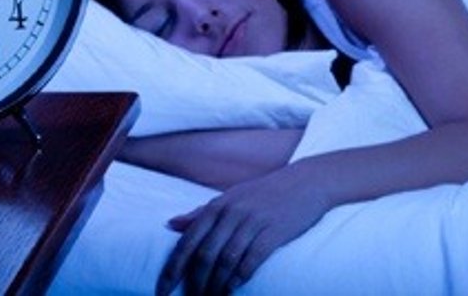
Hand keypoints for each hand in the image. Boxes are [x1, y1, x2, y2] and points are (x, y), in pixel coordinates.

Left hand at [157, 161, 329, 294]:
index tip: (162, 290)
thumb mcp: (230, 197)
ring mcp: (252, 222)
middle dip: (194, 284)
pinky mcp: (274, 232)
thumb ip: (201, 213)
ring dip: (215, 286)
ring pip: (225, 261)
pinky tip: (231, 290)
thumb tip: (171, 224)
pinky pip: (251, 260)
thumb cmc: (264, 193)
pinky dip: (238, 278)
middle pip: (204, 255)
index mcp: (217, 206)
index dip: (172, 269)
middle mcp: (231, 213)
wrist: (306, 181)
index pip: (187, 242)